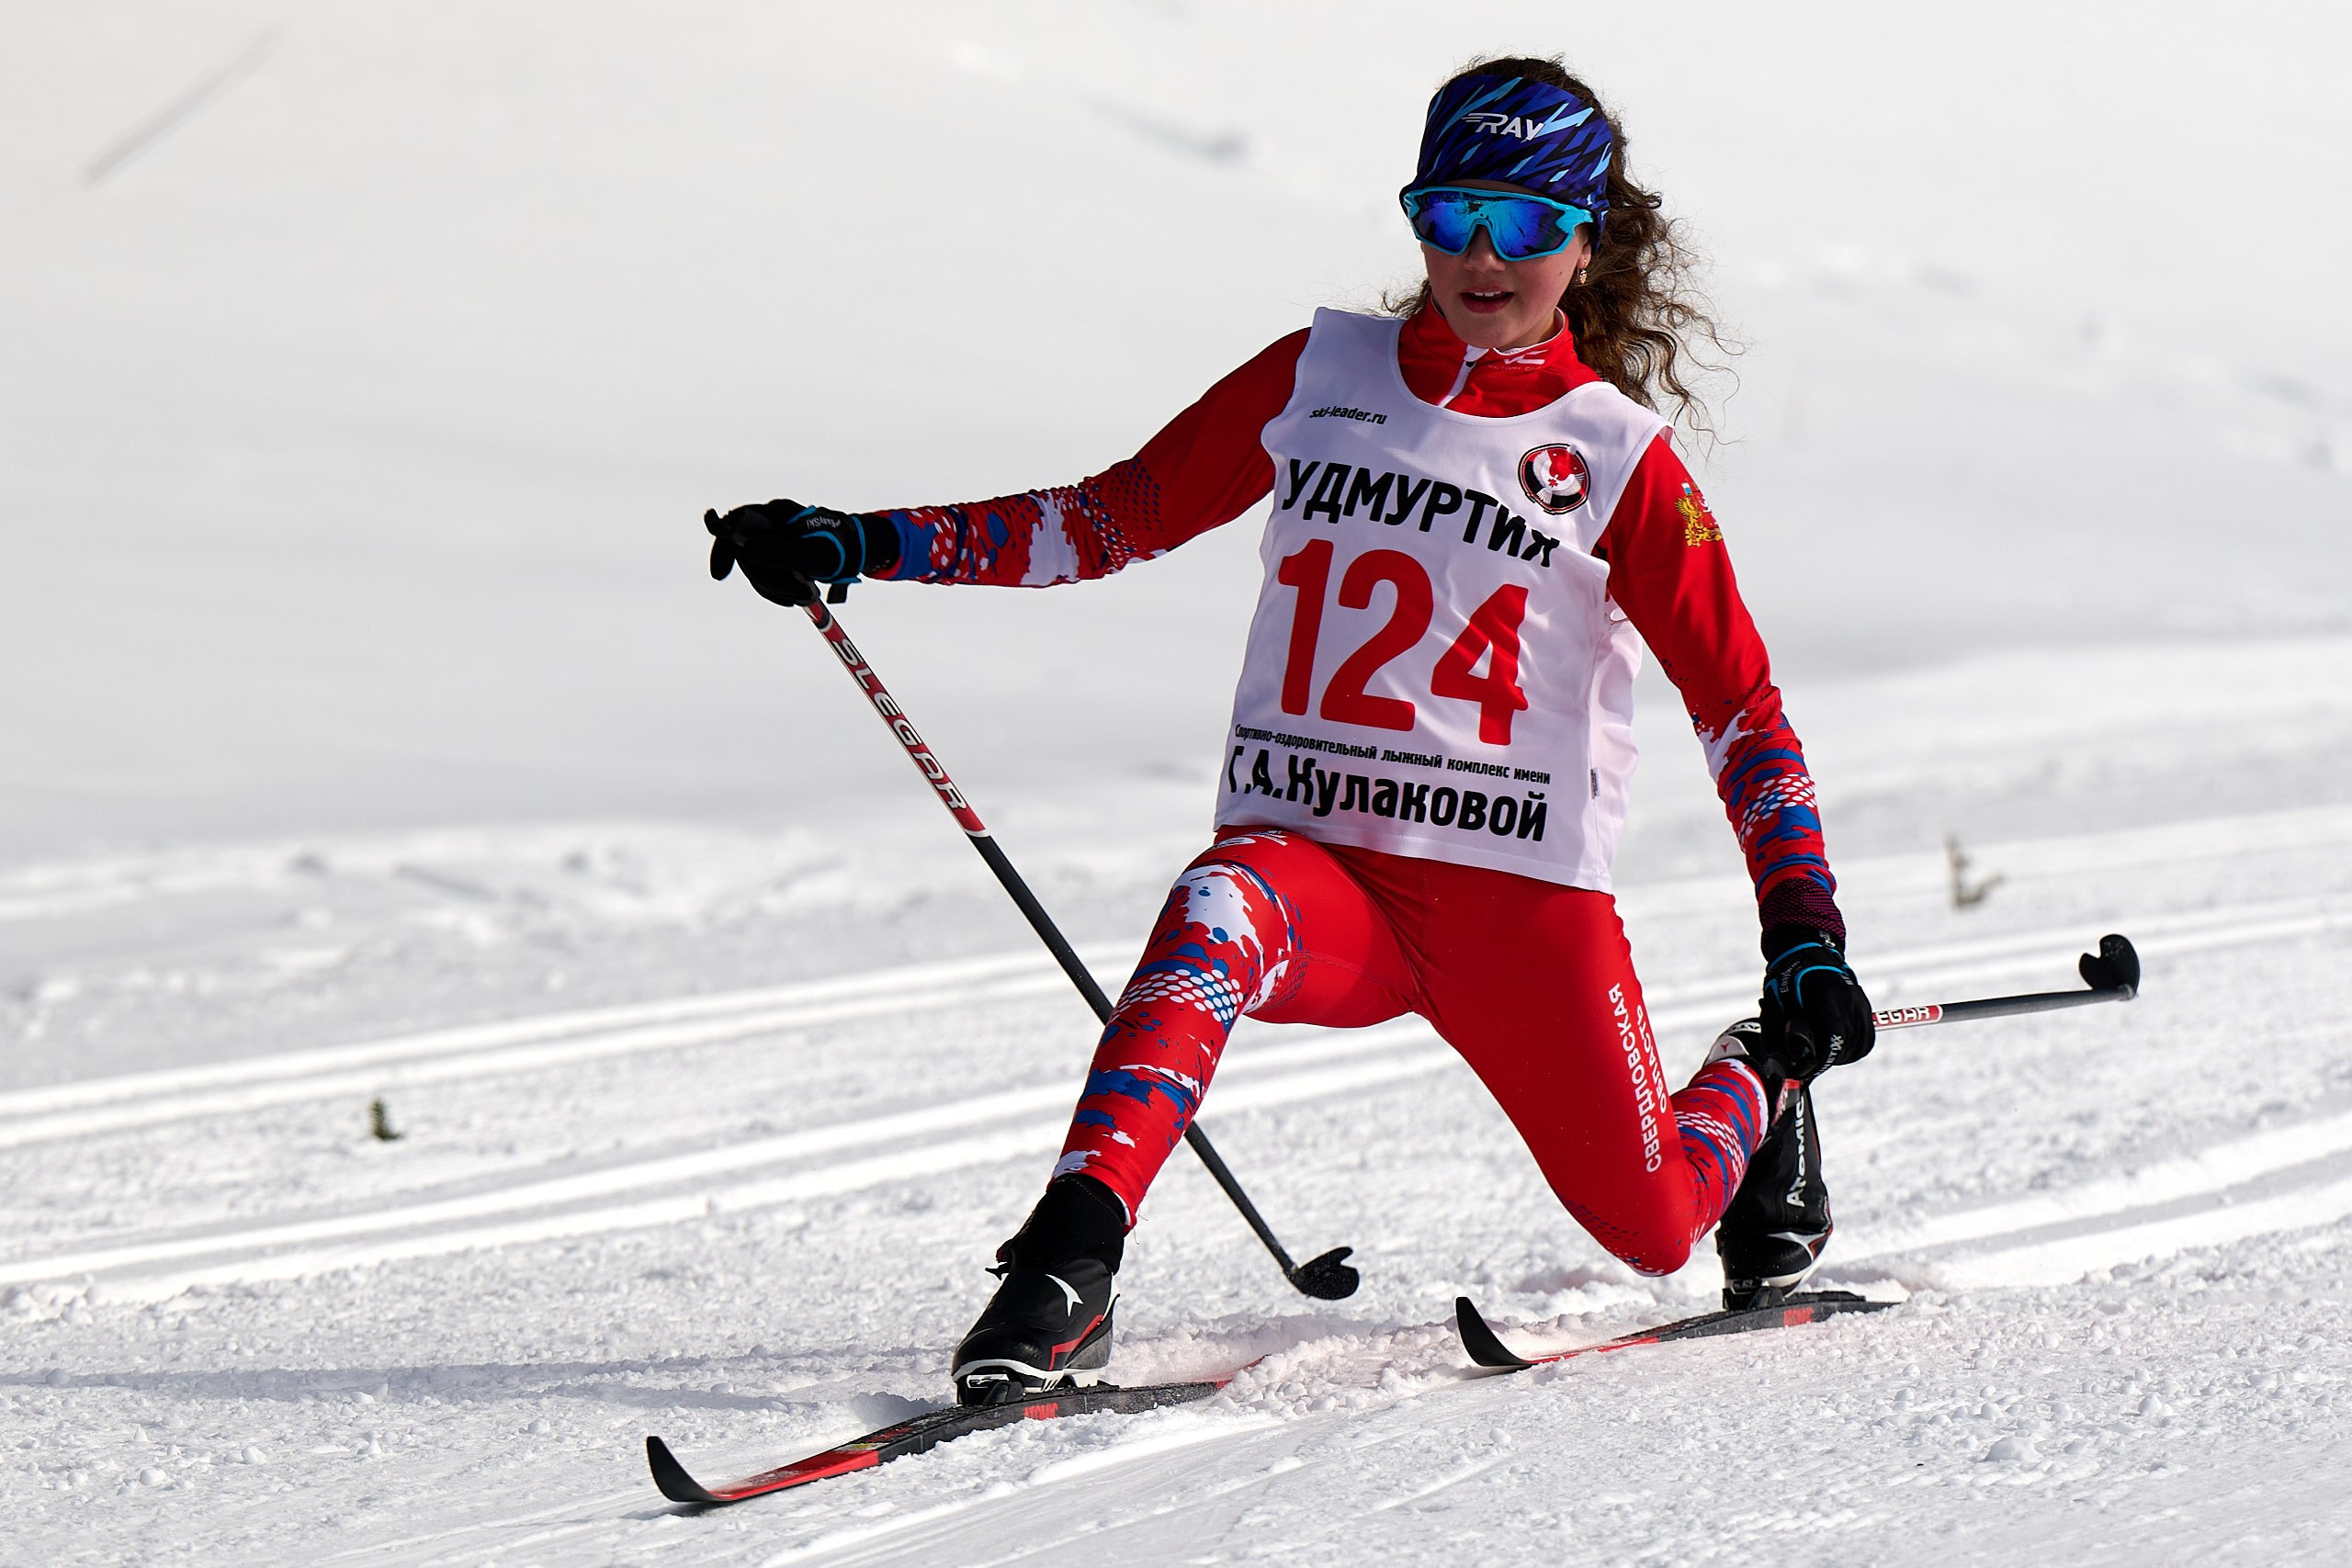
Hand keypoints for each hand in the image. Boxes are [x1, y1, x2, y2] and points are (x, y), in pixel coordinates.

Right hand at [704, 500, 887, 606]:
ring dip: (776, 589)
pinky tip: (798, 598)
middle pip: (745, 553)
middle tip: (796, 599)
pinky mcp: (777, 555)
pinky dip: (778, 590)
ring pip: (755, 568)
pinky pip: (765, 575)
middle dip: (766, 581)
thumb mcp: (814, 555)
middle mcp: (769, 523)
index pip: (735, 522)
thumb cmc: (839, 548)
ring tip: (807, 597)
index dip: (722, 548)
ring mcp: (772, 539)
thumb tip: (745, 550)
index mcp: (776, 513)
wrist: (857, 550)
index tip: (720, 576)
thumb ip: (781, 552)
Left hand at [1758, 925, 1874, 1081]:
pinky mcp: (1864, 1006)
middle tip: (1812, 1064)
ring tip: (1825, 1057)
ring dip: (1843, 1056)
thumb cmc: (1788, 976)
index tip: (1809, 1067)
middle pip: (1848, 1044)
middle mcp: (1848, 998)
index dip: (1823, 1058)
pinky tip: (1840, 1051)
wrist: (1807, 951)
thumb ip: (1776, 1026)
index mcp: (1826, 995)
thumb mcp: (1776, 998)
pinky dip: (1855, 1049)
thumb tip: (1778, 1054)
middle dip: (1830, 1060)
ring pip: (1860, 1044)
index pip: (1834, 1036)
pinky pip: (1867, 1038)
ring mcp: (1859, 1001)